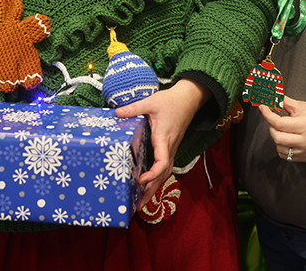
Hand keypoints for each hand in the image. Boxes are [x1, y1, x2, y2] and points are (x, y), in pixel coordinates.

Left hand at [116, 79, 209, 209]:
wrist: (189, 99)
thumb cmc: (171, 101)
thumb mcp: (151, 102)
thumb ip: (134, 108)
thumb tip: (116, 113)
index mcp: (163, 138)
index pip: (162, 162)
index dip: (152, 174)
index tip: (140, 180)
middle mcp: (169, 147)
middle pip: (163, 174)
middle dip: (151, 190)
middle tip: (138, 206)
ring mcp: (172, 149)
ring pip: (165, 173)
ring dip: (154, 188)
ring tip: (142, 203)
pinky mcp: (171, 148)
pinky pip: (165, 167)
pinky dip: (157, 179)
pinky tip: (148, 186)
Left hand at [259, 96, 305, 162]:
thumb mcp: (301, 106)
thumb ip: (285, 102)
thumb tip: (271, 98)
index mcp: (305, 125)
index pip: (279, 123)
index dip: (268, 115)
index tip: (263, 108)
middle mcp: (305, 140)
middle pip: (277, 137)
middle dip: (271, 127)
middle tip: (274, 121)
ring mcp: (304, 151)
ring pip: (279, 147)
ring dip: (276, 137)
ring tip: (282, 130)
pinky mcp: (304, 158)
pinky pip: (284, 155)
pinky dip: (281, 146)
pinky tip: (286, 138)